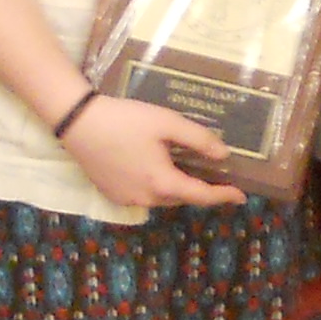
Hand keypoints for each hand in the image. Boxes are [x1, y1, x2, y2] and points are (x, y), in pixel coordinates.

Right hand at [60, 93, 245, 208]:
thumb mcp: (166, 123)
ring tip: (184, 166)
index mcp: (162, 183)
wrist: (79, 123)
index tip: (241, 196)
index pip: (201, 196)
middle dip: (199, 188)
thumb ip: (198, 139)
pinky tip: (154, 165)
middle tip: (213, 173)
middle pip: (181, 197)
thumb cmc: (125, 121)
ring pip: (161, 197)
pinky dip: (155, 185)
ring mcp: (126, 199)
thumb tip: (224, 155)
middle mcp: (146, 198)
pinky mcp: (112, 194)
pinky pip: (143, 194)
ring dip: (176, 186)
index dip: (223, 196)